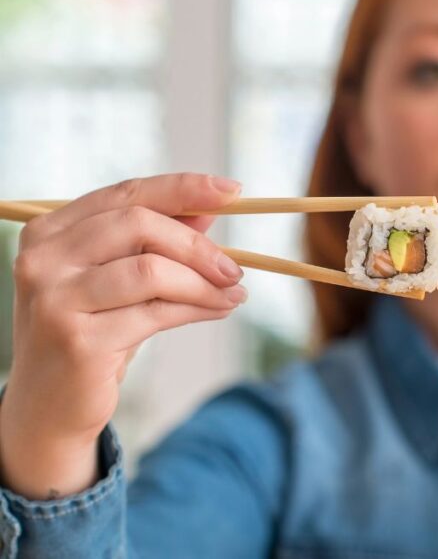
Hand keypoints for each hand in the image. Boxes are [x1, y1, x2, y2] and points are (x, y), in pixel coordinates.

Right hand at [0, 174, 247, 499]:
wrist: (48, 407)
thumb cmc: (91, 332)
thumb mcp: (120, 278)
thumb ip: (156, 241)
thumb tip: (209, 208)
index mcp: (49, 232)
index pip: (125, 194)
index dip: (182, 188)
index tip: (232, 190)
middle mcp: (43, 259)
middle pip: (138, 224)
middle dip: (197, 244)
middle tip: (234, 267)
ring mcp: (55, 299)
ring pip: (151, 270)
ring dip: (204, 282)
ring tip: (233, 293)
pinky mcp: (78, 340)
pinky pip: (156, 312)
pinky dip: (198, 307)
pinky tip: (220, 309)